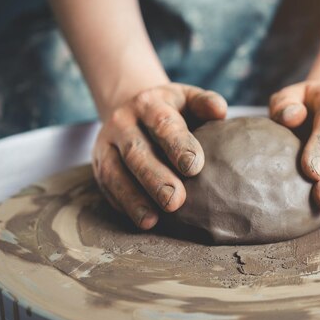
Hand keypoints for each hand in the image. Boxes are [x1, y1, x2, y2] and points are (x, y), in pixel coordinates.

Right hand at [92, 83, 226, 228]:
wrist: (130, 109)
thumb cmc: (170, 110)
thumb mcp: (187, 99)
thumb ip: (204, 103)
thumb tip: (220, 112)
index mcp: (149, 104)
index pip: (163, 124)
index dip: (178, 145)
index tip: (195, 168)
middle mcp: (123, 122)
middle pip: (136, 152)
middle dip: (154, 178)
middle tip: (175, 201)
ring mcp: (106, 144)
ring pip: (114, 172)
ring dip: (133, 198)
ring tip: (151, 220)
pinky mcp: (99, 164)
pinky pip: (107, 187)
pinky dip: (123, 204)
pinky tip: (140, 221)